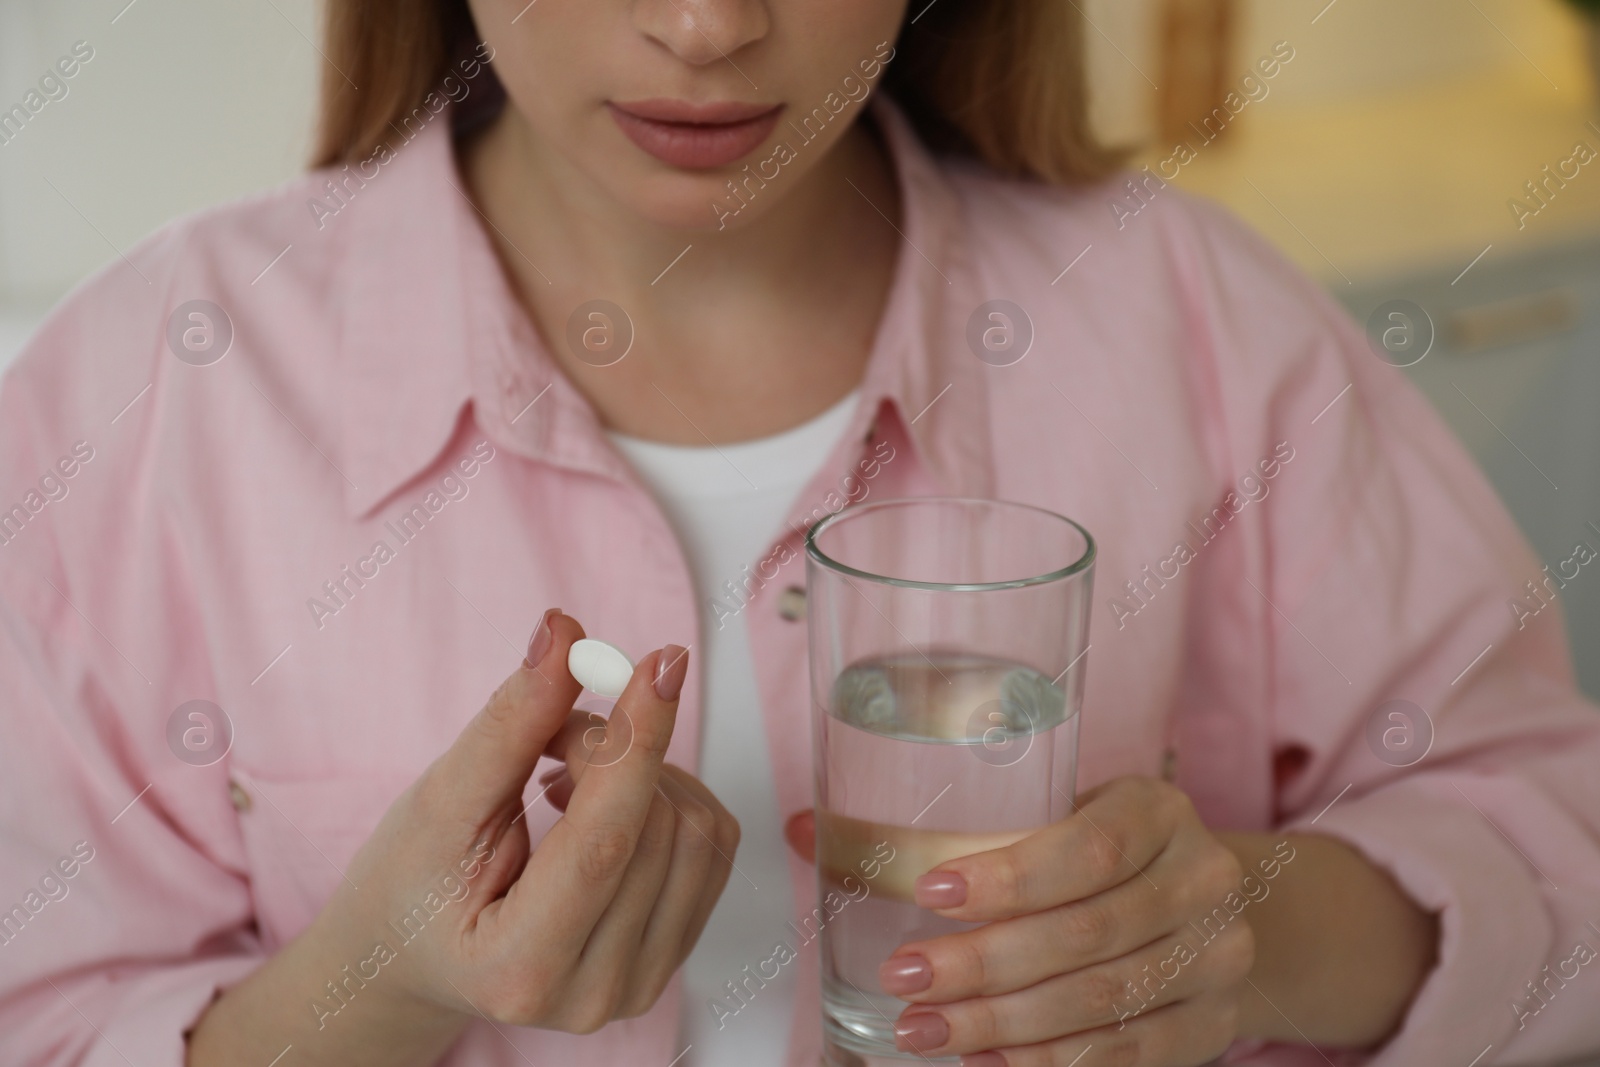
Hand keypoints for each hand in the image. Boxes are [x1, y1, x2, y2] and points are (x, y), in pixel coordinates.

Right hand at [311, 610, 736, 1037]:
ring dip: (644, 770)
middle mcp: (595, 993)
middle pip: (659, 826)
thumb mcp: (439, 802)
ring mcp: (642, 984)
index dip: (637, 741)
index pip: (607, 840)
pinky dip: (668, 798)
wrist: (415, 955)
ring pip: (700, 832)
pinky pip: (715, 847)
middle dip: (612, 749)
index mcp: (521, 968)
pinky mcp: (673, 958)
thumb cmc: (411, 885)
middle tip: (547, 739)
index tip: (659, 662)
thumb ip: (508, 724)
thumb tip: (564, 637)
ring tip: (566, 778)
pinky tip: (605, 807)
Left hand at [787, 776, 1251, 1065]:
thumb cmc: (1102, 848)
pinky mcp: (1212, 1025)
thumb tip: (805, 831)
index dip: (1010, 876)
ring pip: (1102, 1002)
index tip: (930, 892)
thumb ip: (937, 827)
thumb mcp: (1047, 813)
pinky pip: (1127, 1056)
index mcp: (1156, 811)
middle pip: (1086, 933)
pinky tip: (983, 1061)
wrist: (1212, 903)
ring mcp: (1216, 958)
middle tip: (905, 977)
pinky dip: (1050, 1063)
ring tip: (922, 1029)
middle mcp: (1200, 880)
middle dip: (984, 964)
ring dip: (1001, 1025)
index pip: (1089, 847)